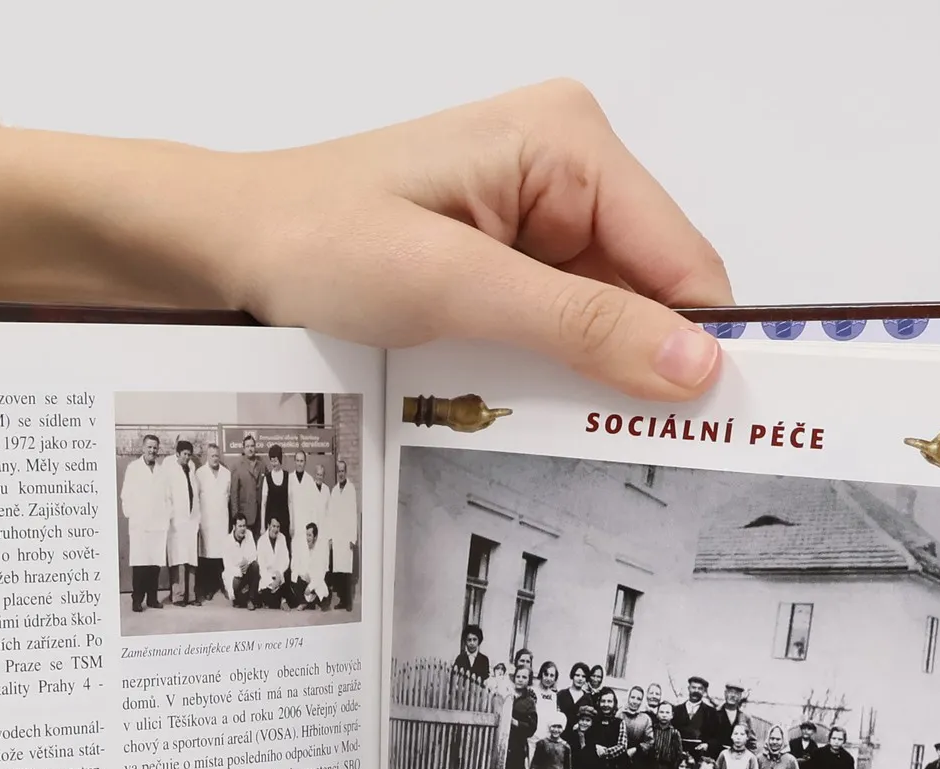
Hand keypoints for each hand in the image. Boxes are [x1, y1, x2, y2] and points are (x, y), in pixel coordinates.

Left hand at [0, 80, 731, 400]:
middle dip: (642, 370)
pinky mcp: (507, 264)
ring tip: (558, 433)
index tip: (716, 431)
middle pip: (654, 293)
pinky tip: (523, 408)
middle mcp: (566, 169)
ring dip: (590, 382)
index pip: (683, 259)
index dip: (702, 346)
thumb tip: (694, 364)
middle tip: (631, 455)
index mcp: (568, 142)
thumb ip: (579, 325)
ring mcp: (538, 218)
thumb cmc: (311, 239)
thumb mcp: (452, 288)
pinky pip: (562, 332)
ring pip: (610, 323)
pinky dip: (551, 379)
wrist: (223, 249)